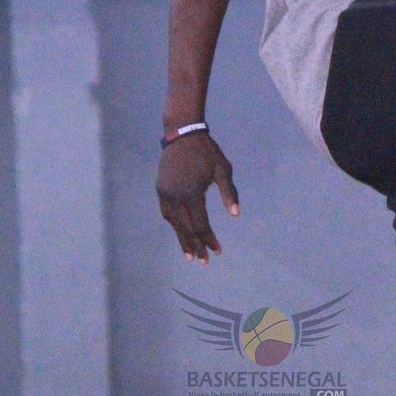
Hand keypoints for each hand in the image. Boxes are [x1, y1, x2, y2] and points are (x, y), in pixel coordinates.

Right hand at [156, 132, 239, 262]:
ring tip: (190, 253)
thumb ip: (229, 193)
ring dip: (182, 238)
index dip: (209, 239)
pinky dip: (174, 224)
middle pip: (186, 228)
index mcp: (192, 193)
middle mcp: (176, 197)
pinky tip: (179, 232)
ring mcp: (165, 193)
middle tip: (203, 261)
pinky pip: (166, 212)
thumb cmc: (207, 151)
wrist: (182, 133)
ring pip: (174, 222)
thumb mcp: (223, 170)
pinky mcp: (160, 189)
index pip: (200, 224)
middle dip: (195, 245)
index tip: (217, 251)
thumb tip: (236, 215)